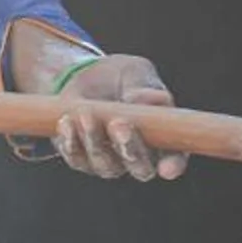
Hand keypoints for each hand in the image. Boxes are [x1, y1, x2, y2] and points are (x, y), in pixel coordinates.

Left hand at [52, 54, 189, 180]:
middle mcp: (139, 157)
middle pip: (139, 167)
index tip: (167, 167)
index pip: (174, 158)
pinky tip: (67, 122)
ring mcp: (109, 161)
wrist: (89, 77)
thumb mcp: (137, 75)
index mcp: (164, 139)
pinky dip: (71, 142)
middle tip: (120, 123)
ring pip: (105, 164)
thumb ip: (145, 88)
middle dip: (129, 148)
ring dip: (95, 141)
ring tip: (87, 114)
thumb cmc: (124, 78)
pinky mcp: (81, 158)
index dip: (173, 164)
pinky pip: (76, 158)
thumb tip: (147, 100)